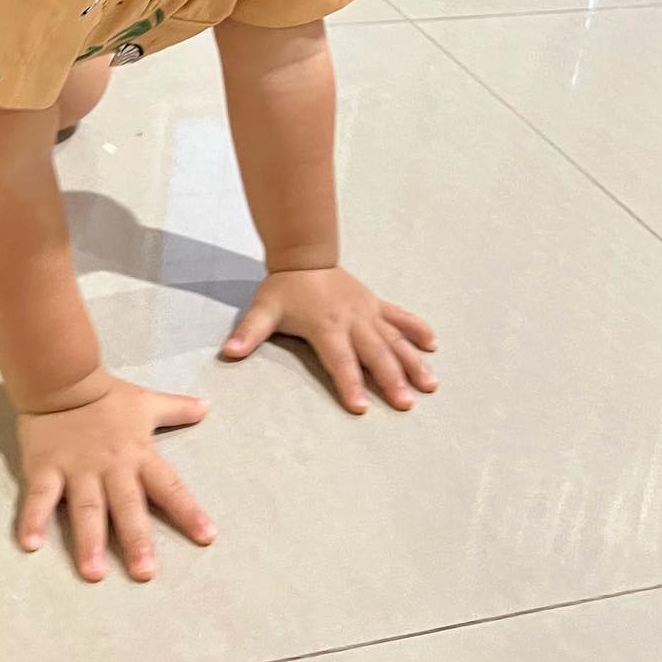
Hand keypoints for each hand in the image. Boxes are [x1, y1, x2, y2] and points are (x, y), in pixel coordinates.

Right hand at [16, 376, 214, 581]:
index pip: (169, 486)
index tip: (206, 536)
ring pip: (86, 508)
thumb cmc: (106, 397)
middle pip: (127, 506)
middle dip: (136, 539)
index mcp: (138, 454)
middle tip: (145, 572)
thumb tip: (207, 405)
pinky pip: (39, 497)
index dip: (188, 511)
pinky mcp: (45, 468)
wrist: (60, 376)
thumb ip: (176, 408)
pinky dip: (33, 519)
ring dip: (89, 540)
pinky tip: (30, 545)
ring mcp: (76, 469)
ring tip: (93, 573)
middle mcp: (111, 467)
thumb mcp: (145, 402)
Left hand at [221, 267, 436, 412]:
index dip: (349, 383)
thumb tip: (229, 352)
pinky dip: (417, 329)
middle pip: (374, 354)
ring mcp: (367, 312)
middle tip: (406, 404)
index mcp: (326, 326)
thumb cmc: (284, 288)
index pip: (339, 360)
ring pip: (394, 339)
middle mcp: (352, 320)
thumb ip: (249, 332)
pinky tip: (433, 344)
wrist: (304, 254)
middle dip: (391, 379)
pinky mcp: (375, 304)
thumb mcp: (263, 309)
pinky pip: (400, 317)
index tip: (361, 407)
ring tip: (429, 384)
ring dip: (412, 361)